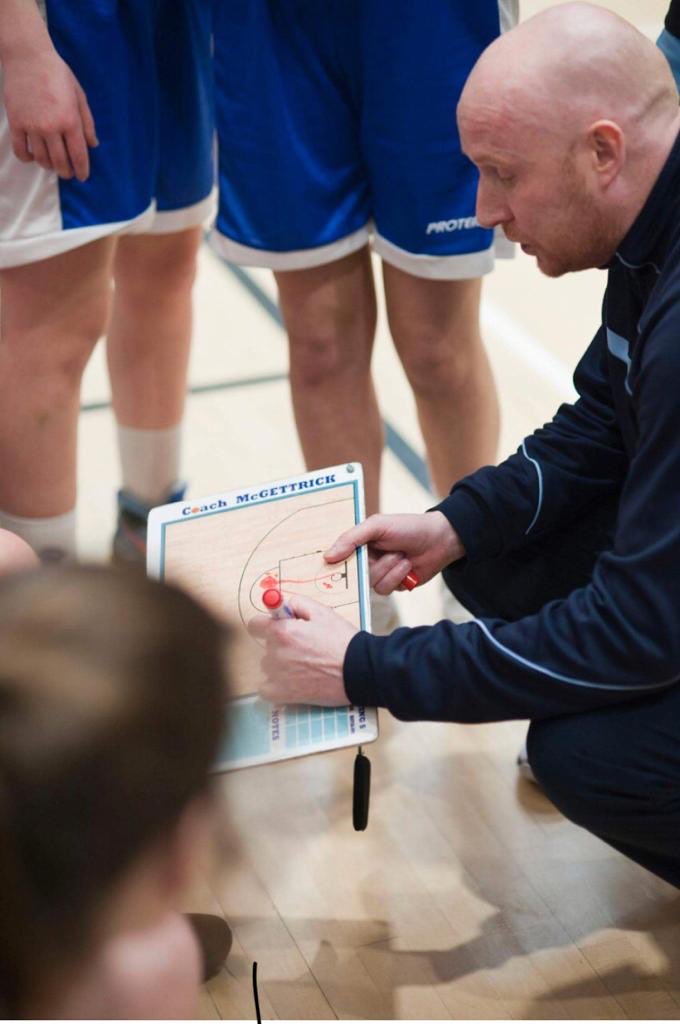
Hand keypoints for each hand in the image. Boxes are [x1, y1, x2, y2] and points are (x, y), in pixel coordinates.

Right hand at [3, 48, 97, 179]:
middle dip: (66, 172)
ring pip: (41, 159)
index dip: (82, 170)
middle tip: (68, 174)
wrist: (28, 56)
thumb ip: (87, 123)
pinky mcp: (16, 122)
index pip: (78, 155)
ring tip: (52, 164)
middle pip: (60, 162)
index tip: (83, 177)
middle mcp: (51, 127)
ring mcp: (32, 126)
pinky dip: (27, 158)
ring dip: (48, 166)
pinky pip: (20, 150)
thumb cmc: (57, 73)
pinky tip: (33, 157)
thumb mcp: (79, 96)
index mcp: (70, 120)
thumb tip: (93, 145)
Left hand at [248, 595, 356, 705]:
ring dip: (279, 666)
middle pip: (265, 647)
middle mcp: (275, 653)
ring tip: (304, 667)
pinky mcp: (282, 694)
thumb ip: (298, 603)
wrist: (359, 670)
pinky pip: (266, 689)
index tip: (277, 629)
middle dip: (279, 645)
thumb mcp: (323, 612)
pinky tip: (292, 683)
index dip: (266, 625)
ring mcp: (277, 675)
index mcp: (282, 631)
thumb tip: (282, 606)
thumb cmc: (342, 640)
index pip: (255, 625)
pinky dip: (275, 686)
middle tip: (303, 649)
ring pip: (268, 667)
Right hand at [325, 511, 464, 593]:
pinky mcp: (393, 585)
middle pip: (354, 574)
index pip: (337, 557)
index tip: (331, 565)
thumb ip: (351, 539)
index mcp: (359, 543)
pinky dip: (397, 577)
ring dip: (390, 569)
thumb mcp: (377, 526)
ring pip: (371, 583)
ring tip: (402, 555)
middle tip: (389, 552)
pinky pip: (385, 590)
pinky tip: (407, 565)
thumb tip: (327, 556)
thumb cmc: (408, 527)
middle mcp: (366, 560)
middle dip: (375, 564)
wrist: (439, 539)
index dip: (334, 562)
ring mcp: (380, 574)